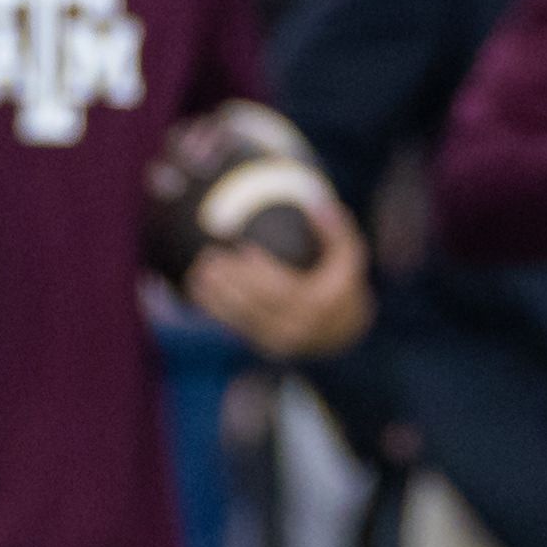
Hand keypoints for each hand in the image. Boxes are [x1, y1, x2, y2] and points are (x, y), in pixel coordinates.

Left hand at [185, 194, 373, 358]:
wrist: (342, 331)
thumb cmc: (341, 283)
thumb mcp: (349, 256)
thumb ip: (336, 230)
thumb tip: (317, 201)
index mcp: (317, 304)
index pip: (283, 288)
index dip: (260, 269)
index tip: (242, 246)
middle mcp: (297, 326)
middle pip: (257, 303)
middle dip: (231, 281)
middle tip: (209, 257)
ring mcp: (279, 339)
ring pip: (242, 317)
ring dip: (215, 296)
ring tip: (198, 272)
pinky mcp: (264, 345)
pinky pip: (236, 326)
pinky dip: (215, 309)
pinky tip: (197, 291)